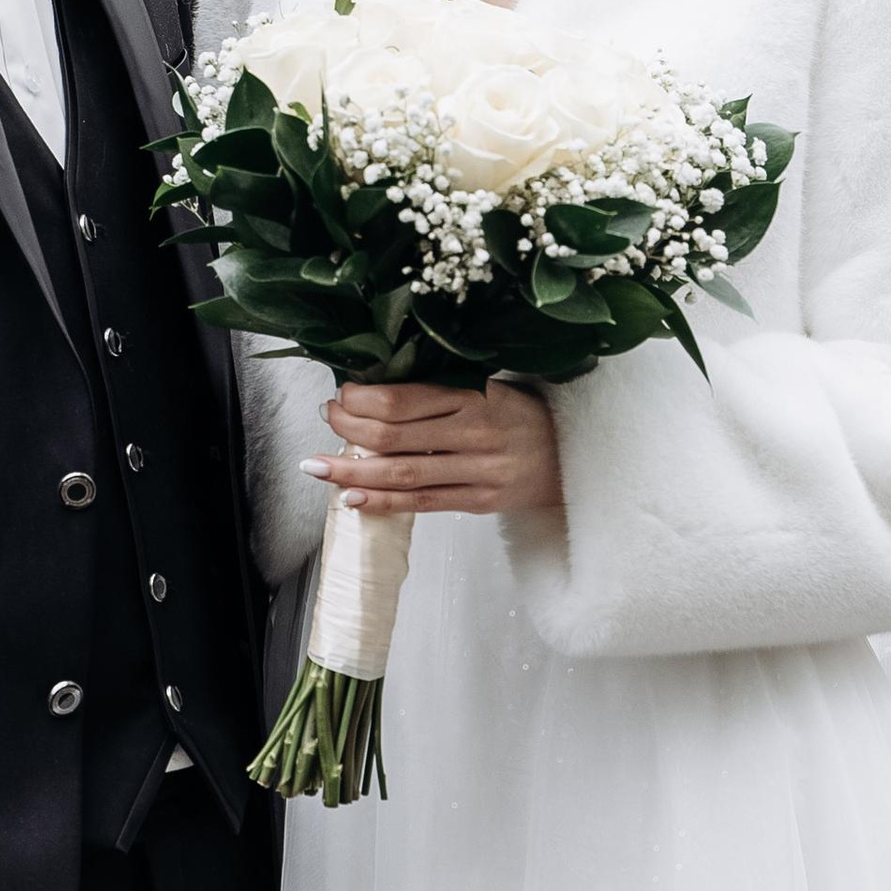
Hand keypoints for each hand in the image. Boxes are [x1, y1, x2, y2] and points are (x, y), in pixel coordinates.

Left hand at [310, 379, 563, 518]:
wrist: (574, 457)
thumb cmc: (523, 417)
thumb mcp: (490, 387)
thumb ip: (441, 390)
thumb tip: (376, 392)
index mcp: (475, 395)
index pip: (403, 399)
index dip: (362, 399)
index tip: (341, 395)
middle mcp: (475, 432)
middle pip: (394, 435)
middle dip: (348, 429)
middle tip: (325, 420)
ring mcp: (477, 470)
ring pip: (402, 473)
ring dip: (352, 471)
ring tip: (316, 467)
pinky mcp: (479, 501)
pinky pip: (422, 503)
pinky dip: (383, 502)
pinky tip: (351, 499)